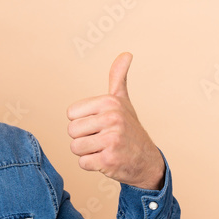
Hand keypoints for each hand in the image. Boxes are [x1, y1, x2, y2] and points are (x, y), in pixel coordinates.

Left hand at [66, 52, 164, 189]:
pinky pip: (82, 163)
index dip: (82, 122)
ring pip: (75, 147)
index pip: (71, 113)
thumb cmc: (129, 129)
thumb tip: (126, 54)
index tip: (98, 125)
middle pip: (71, 131)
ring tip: (103, 148)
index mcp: (110, 102)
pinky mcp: (109, 159)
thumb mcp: (123, 101)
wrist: (146, 160)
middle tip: (101, 139)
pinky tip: (106, 159)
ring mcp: (112, 139)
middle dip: (83, 138)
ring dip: (86, 152)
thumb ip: (118, 78)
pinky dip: (92, 165)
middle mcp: (112, 118)